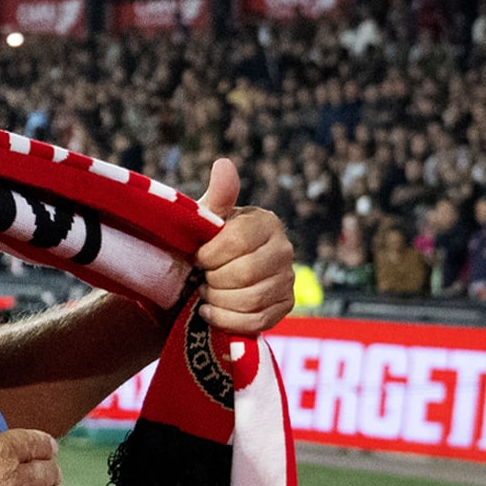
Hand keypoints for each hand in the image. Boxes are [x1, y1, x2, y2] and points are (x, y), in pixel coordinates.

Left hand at [195, 158, 294, 333]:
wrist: (209, 275)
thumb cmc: (205, 241)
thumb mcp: (205, 219)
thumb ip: (216, 197)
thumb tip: (224, 164)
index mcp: (266, 222)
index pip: (239, 241)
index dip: (211, 255)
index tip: (197, 258)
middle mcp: (284, 249)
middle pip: (245, 273)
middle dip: (213, 280)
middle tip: (201, 278)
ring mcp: (288, 280)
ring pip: (252, 299)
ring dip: (218, 301)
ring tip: (205, 294)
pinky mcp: (285, 306)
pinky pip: (257, 321)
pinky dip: (227, 320)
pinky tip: (210, 312)